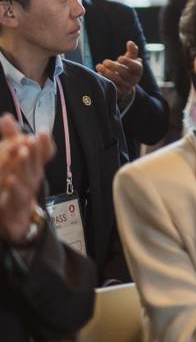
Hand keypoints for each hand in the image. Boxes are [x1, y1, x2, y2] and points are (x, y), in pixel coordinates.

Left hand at [0, 114, 54, 244]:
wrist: (16, 222)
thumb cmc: (17, 188)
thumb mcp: (14, 161)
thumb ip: (11, 138)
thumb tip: (7, 118)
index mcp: (32, 169)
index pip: (41, 155)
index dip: (43, 144)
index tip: (42, 132)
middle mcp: (31, 183)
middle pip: (34, 168)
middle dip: (32, 154)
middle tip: (28, 141)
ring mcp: (25, 199)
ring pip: (26, 184)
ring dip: (24, 170)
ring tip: (21, 156)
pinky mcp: (16, 214)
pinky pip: (14, 203)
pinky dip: (14, 193)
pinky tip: (10, 181)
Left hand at [95, 40, 142, 104]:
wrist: (124, 83)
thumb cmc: (126, 67)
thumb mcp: (130, 59)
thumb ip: (131, 50)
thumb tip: (130, 42)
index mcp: (138, 70)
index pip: (136, 66)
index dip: (128, 62)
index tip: (119, 58)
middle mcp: (134, 79)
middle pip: (124, 72)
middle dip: (113, 66)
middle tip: (105, 61)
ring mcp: (127, 87)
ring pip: (116, 79)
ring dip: (106, 72)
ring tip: (98, 66)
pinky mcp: (119, 93)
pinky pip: (112, 87)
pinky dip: (105, 80)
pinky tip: (99, 75)